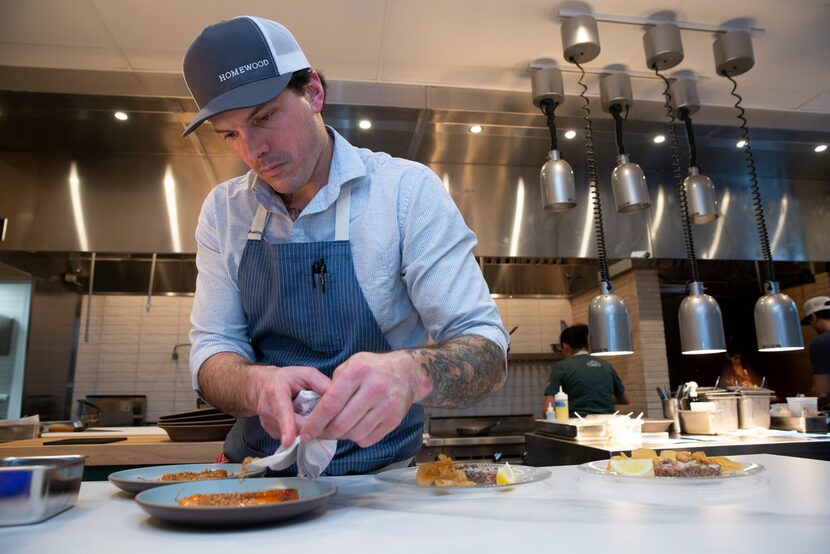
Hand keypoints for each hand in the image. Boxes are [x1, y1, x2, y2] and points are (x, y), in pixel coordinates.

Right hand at [254, 365, 331, 445]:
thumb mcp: (306, 374)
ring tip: (304, 411)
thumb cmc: (288, 379)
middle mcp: (267, 409)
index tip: (288, 441)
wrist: (264, 385)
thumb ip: (322, 384)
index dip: (287, 426)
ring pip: (294, 433)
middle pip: (293, 427)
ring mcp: (267, 423)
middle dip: (311, 425)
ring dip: (306, 426)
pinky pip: (291, 436)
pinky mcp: (271, 432)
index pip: (282, 412)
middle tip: (321, 415)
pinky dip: (300, 429)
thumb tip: (340, 400)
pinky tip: (299, 417)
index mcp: (276, 392)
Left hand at [299, 351, 429, 446]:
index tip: (304, 433)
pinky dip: (357, 438)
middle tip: (319, 434)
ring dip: (341, 436)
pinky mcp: (394, 420)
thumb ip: (333, 386)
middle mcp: (374, 388)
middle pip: (342, 424)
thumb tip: (315, 413)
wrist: (406, 373)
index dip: (314, 422)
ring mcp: (386, 405)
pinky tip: (355, 428)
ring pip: (354, 434)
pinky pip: (368, 439)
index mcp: (358, 372)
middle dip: (325, 433)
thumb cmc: (372, 369)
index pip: (330, 404)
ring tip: (337, 429)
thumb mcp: (350, 365)